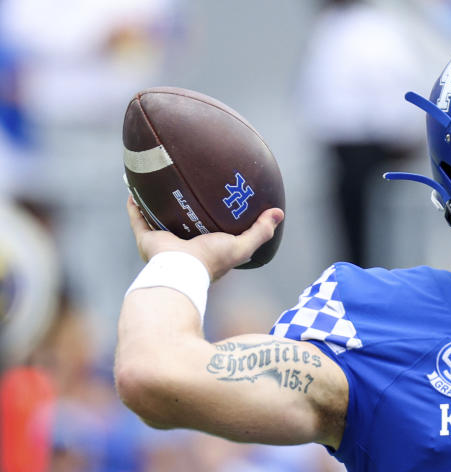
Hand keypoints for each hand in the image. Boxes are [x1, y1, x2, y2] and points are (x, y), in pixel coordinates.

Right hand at [126, 196, 282, 280]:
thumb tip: (279, 212)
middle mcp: (182, 247)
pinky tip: (133, 190)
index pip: (210, 233)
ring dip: (155, 205)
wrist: (181, 270)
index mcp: (204, 250)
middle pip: (182, 224)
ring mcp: (163, 244)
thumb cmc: (212, 260)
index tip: (218, 200)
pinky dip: (134, 206)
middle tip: (187, 187)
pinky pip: (138, 219)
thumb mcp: (242, 245)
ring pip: (157, 220)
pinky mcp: (146, 240)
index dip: (214, 219)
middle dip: (183, 209)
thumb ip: (260, 231)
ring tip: (156, 184)